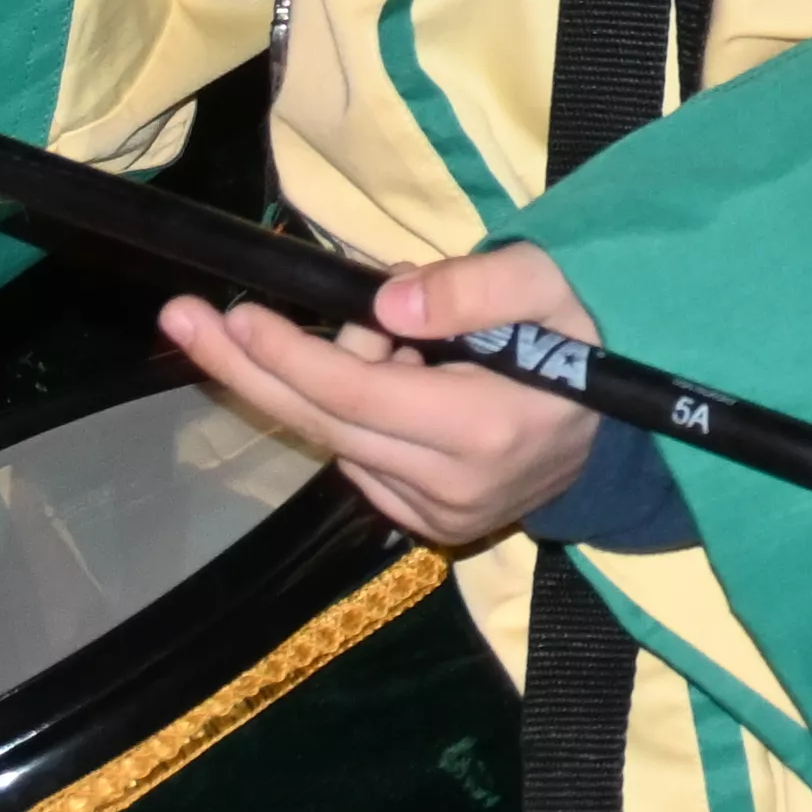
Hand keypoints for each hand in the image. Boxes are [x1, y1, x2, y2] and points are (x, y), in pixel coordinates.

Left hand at [163, 242, 608, 549]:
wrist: (629, 433)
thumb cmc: (588, 341)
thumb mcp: (554, 285)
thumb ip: (480, 286)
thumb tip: (385, 306)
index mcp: (485, 428)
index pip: (356, 395)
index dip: (288, 355)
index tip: (232, 314)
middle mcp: (451, 487)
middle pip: (323, 425)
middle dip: (249, 369)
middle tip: (183, 320)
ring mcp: (437, 515)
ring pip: (339, 441)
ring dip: (326, 379)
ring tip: (386, 332)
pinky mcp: (429, 526)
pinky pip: (360, 461)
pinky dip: (352, 412)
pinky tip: (394, 373)